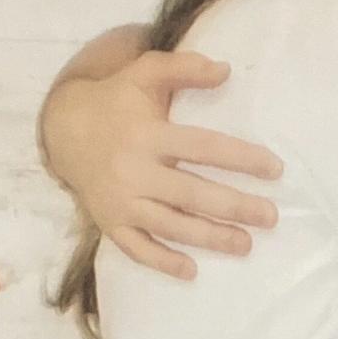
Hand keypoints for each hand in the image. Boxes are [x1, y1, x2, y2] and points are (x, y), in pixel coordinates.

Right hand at [45, 50, 283, 278]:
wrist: (62, 128)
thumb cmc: (116, 100)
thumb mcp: (145, 73)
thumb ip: (185, 68)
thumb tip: (226, 70)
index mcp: (147, 135)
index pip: (203, 148)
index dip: (241, 159)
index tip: (275, 169)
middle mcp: (134, 171)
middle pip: (192, 194)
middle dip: (234, 207)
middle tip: (270, 217)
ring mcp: (120, 202)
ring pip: (170, 226)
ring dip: (209, 238)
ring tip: (246, 244)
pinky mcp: (108, 222)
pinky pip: (136, 248)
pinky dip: (162, 261)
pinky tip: (191, 271)